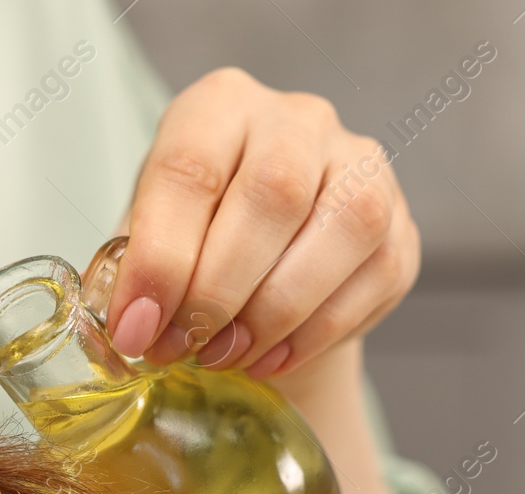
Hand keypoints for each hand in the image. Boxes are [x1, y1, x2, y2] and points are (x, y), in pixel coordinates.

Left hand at [105, 69, 419, 378]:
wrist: (264, 260)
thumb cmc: (194, 239)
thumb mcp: (144, 237)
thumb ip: (130, 272)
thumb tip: (124, 326)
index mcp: (220, 106)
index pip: (191, 169)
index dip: (160, 259)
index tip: (137, 327)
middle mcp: (298, 120)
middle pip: (274, 194)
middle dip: (219, 289)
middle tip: (183, 347)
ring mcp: (361, 167)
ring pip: (341, 230)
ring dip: (274, 312)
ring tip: (227, 356)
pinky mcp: (400, 226)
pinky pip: (373, 278)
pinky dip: (315, 333)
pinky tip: (270, 357)